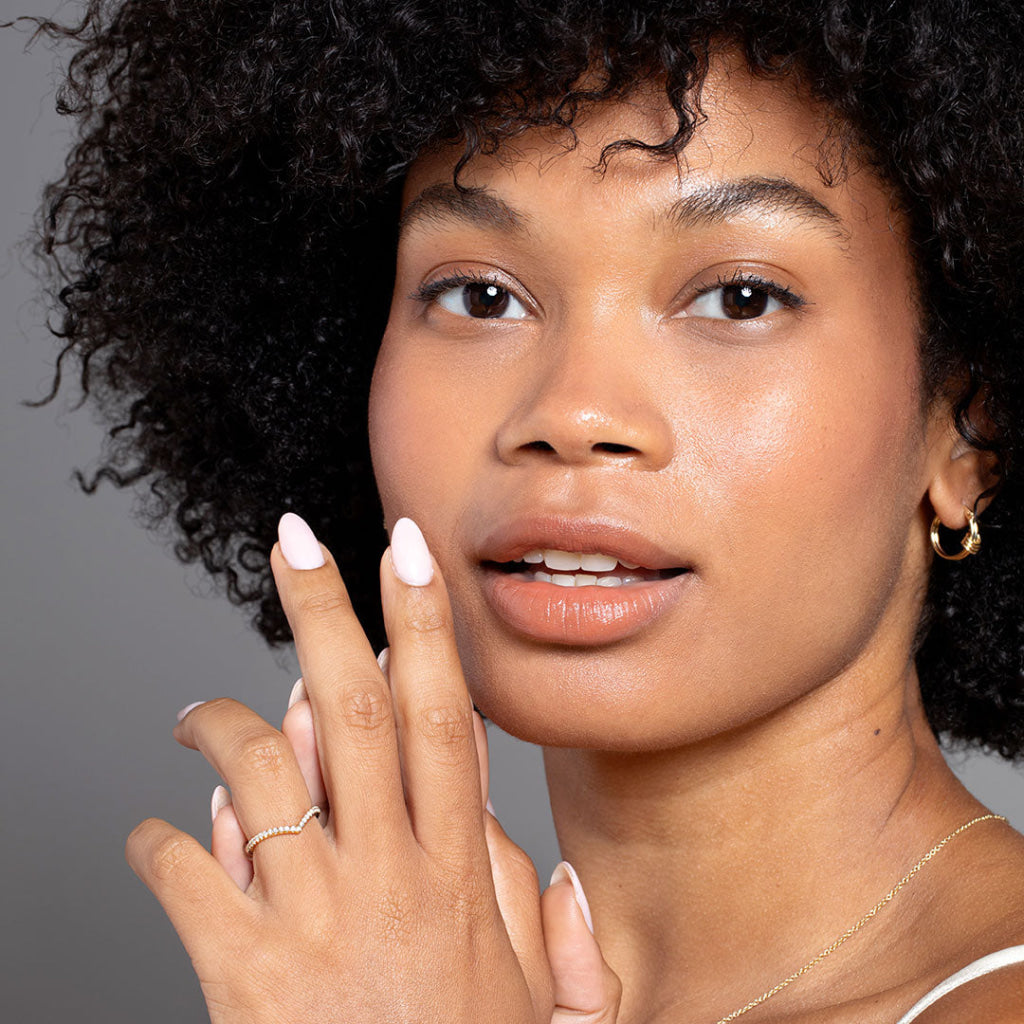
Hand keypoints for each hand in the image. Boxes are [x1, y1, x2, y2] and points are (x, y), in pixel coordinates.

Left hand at [125, 514, 619, 1022]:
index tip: (405, 554)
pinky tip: (157, 834)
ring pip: (262, 772)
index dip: (425, 627)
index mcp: (461, 873)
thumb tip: (556, 866)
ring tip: (195, 713)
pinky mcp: (245, 972)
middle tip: (296, 540)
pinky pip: (188, 875)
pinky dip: (161, 842)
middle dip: (324, 611)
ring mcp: (316, 917)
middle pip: (351, 709)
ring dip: (218, 722)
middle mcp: (390, 874)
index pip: (445, 716)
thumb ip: (558, 935)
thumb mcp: (547, 1017)